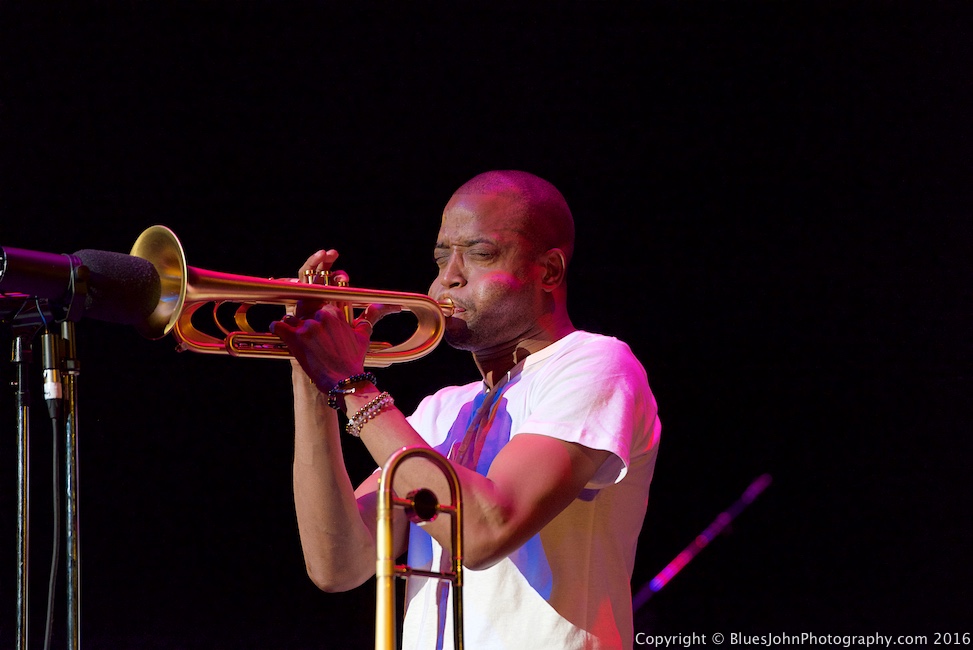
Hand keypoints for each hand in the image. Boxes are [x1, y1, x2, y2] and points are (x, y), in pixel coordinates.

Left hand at [272, 249, 400, 389]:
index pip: (321, 306)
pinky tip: (280, 333)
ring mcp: (307, 326)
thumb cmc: (354, 360)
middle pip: (305, 311)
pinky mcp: (295, 338)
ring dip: (292, 326)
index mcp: (336, 313)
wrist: (344, 381)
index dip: (318, 315)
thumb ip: (371, 316)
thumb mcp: (364, 335)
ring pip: (291, 318)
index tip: (317, 324)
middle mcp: (321, 316)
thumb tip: (390, 305)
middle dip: (305, 321)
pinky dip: (277, 328)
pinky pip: (278, 325)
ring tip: (297, 338)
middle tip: (309, 336)